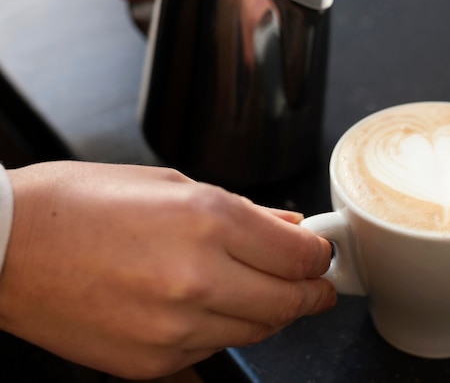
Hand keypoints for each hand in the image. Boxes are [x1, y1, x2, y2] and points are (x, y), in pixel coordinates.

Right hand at [0, 161, 334, 378]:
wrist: (8, 247)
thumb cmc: (81, 203)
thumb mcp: (172, 185)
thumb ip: (243, 213)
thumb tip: (287, 230)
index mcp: (208, 220)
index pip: (301, 256)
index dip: (319, 256)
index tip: (319, 254)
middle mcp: (199, 278)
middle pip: (291, 301)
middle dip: (311, 291)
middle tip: (314, 283)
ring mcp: (176, 328)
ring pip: (259, 330)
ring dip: (273, 310)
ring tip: (267, 290)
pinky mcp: (154, 363)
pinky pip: (215, 348)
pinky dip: (227, 328)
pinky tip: (216, 306)